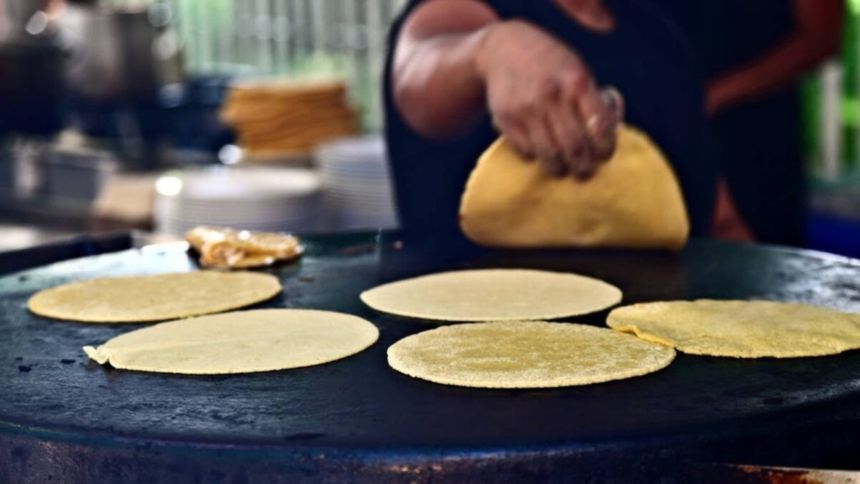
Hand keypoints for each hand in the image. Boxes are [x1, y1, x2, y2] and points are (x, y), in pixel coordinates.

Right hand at [475, 20, 623, 178]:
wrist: (503, 49)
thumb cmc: (549, 64)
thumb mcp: (575, 69)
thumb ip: (591, 99)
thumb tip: (608, 135)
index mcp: (577, 81)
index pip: (600, 126)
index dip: (605, 148)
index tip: (604, 155)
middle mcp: (552, 95)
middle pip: (575, 147)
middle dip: (584, 167)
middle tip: (585, 172)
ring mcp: (526, 108)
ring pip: (549, 155)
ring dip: (559, 168)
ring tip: (563, 169)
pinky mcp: (506, 119)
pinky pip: (526, 151)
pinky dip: (535, 156)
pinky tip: (540, 152)